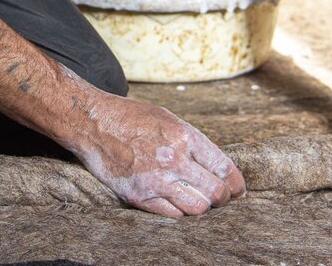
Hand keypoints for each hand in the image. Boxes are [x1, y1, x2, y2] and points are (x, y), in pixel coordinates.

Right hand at [69, 94, 244, 216]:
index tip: (238, 190)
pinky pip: (171, 215)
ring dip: (201, 206)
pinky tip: (176, 203)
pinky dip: (179, 212)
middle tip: (220, 199)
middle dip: (223, 199)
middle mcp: (174, 159)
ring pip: (196, 208)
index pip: (224, 168)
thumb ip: (192, 141)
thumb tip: (215, 165)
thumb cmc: (130, 117)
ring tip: (197, 201)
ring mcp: (155, 180)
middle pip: (215, 193)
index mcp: (184, 136)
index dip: (236, 184)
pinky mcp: (139, 196)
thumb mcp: (167, 118)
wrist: (92, 122)